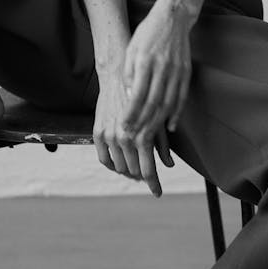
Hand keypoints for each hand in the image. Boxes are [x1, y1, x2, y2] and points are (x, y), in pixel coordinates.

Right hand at [93, 67, 174, 197]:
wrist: (119, 75)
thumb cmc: (144, 94)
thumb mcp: (158, 118)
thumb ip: (162, 143)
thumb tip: (169, 164)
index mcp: (141, 136)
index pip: (148, 170)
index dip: (154, 184)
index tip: (158, 193)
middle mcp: (124, 139)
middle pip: (133, 170)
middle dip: (142, 175)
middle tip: (148, 177)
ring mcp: (109, 136)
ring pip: (119, 166)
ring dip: (128, 171)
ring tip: (135, 170)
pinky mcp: (98, 131)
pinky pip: (104, 158)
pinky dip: (113, 164)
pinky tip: (120, 163)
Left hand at [122, 0, 192, 137]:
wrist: (173, 17)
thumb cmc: (148, 33)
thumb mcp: (132, 48)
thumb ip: (129, 71)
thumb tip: (128, 96)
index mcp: (146, 62)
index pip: (137, 94)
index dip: (131, 113)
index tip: (124, 126)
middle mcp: (162, 68)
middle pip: (152, 103)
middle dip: (142, 123)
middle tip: (134, 138)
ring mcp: (176, 71)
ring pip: (167, 104)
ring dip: (157, 123)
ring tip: (148, 137)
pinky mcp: (186, 73)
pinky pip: (181, 98)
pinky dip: (176, 114)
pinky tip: (169, 126)